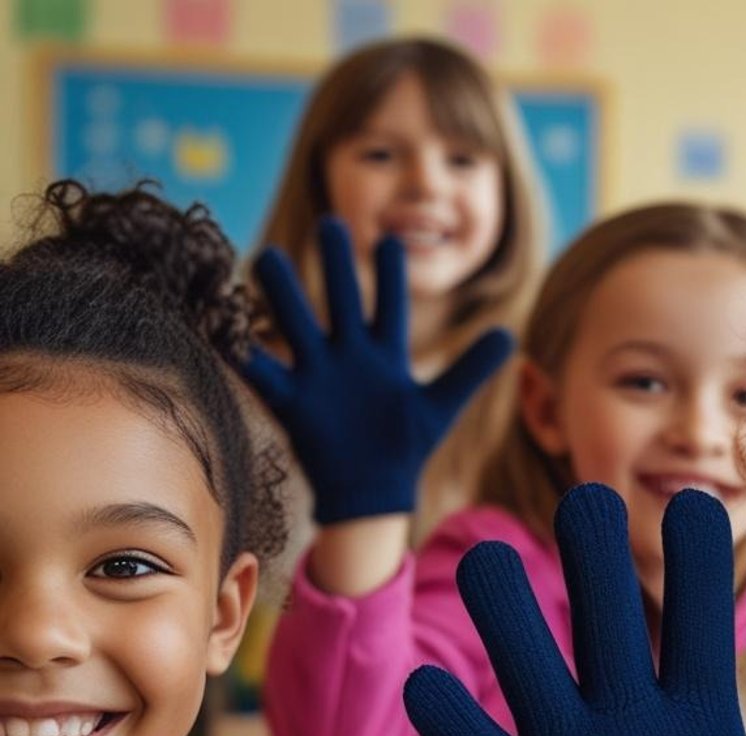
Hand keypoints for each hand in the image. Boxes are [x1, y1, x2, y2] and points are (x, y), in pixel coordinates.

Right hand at [241, 216, 513, 522]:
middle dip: (334, 266)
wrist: (374, 491)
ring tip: (265, 255)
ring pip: (295, 325)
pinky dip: (242, 354)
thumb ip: (472, 369)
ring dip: (281, 294)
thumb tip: (510, 335)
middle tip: (330, 222)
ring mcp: (317, 375)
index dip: (389, 275)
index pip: (388, 305)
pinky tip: (224, 329)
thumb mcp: (442, 405)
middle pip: (339, 302)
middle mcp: (347, 355)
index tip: (392, 239)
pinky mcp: (292, 403)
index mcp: (384, 354)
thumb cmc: (405, 444)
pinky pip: (263, 374)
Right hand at [402, 484, 745, 735]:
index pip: (694, 620)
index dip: (696, 564)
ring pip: (525, 662)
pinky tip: (432, 685)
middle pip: (600, 619)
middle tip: (589, 498)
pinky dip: (448, 721)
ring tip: (494, 559)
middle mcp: (624, 714)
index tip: (697, 502)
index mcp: (694, 709)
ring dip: (506, 613)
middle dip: (591, 560)